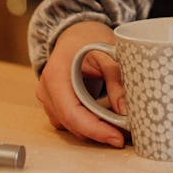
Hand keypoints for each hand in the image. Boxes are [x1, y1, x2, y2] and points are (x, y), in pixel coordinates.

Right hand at [35, 20, 125, 147]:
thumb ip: (117, 80)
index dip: (95, 130)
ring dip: (94, 130)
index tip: (117, 139)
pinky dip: (89, 125)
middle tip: (125, 137)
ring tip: (120, 130)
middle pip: (71, 123)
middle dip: (98, 133)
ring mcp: (48, 99)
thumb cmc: (89, 39)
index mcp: (56, 76)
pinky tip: (108, 123)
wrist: (75, 33)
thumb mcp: (108, 52)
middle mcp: (46, 90)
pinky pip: (71, 121)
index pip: (72, 113)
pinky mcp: (55, 104)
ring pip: (70, 126)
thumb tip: (125, 111)